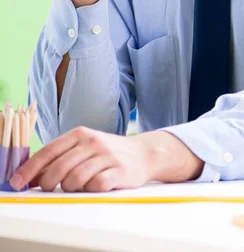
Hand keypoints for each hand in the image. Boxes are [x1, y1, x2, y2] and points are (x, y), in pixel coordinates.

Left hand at [10, 127, 203, 192]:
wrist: (144, 153)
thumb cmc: (108, 152)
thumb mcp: (84, 148)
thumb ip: (59, 158)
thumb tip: (31, 176)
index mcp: (80, 134)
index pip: (48, 152)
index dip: (29, 170)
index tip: (16, 183)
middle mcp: (93, 142)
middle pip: (58, 169)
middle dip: (49, 184)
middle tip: (52, 188)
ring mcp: (107, 156)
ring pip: (74, 180)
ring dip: (72, 188)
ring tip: (81, 184)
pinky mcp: (120, 171)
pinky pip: (95, 186)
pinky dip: (91, 190)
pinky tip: (97, 184)